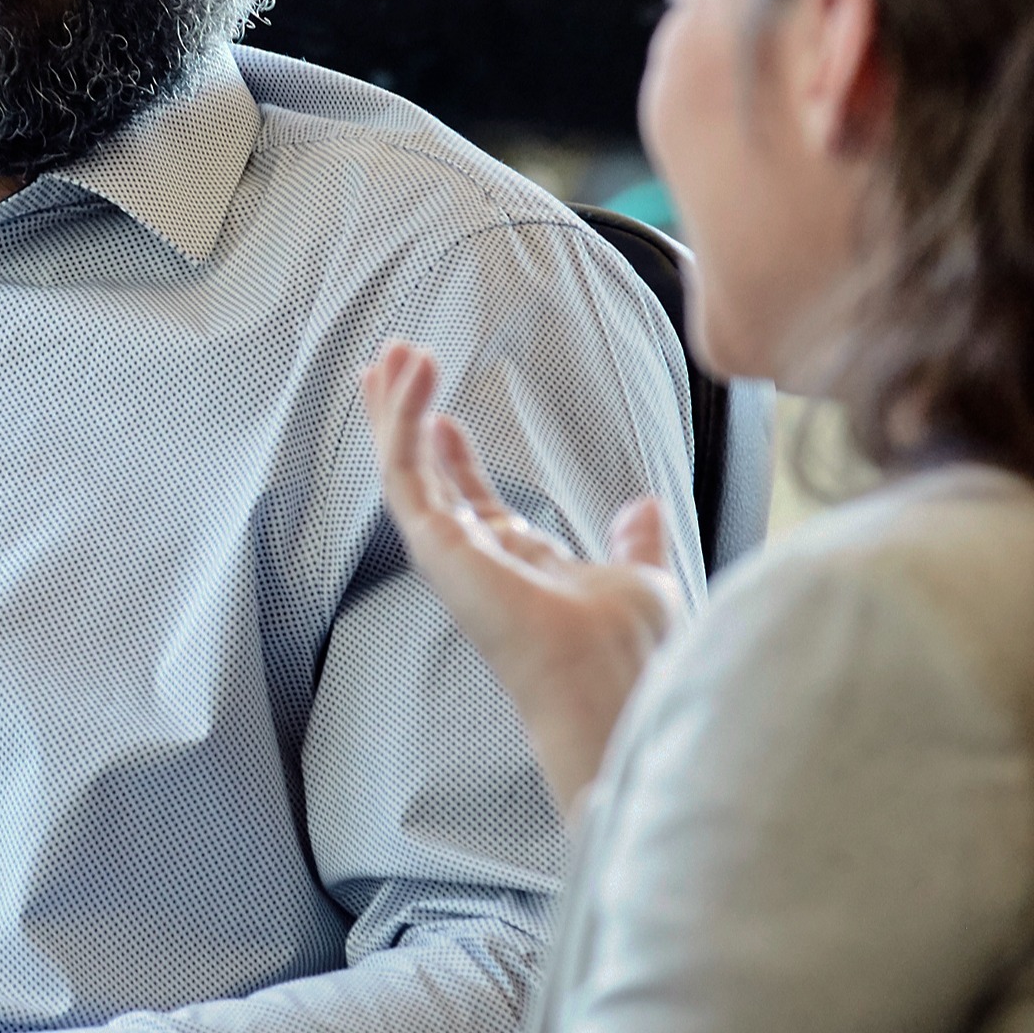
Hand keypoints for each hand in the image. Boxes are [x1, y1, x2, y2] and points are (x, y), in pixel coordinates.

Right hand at [363, 338, 684, 815]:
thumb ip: (634, 543)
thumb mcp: (641, 577)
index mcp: (514, 567)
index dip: (453, 454)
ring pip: (404, 469)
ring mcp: (448, 554)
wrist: (612, 679)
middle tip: (389, 366)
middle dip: (403, 421)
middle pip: (421, 478)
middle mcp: (472, 561)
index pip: (469, 500)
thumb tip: (643, 508)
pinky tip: (416, 373)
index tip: (441, 413)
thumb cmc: (629, 650)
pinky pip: (405, 471)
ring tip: (393, 353)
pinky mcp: (435, 544)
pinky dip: (404, 418)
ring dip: (394, 408)